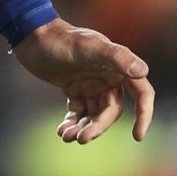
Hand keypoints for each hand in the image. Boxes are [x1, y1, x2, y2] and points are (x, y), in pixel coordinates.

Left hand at [13, 18, 153, 143]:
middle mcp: (108, 77)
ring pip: (94, 115)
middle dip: (98, 127)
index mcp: (118, 67)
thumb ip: (117, 57)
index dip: (144, 114)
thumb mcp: (89, 47)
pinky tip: (62, 131)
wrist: (32, 37)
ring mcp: (91, 84)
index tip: (137, 136)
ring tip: (67, 136)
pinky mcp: (74, 89)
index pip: (142, 93)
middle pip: (111, 111)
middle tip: (81, 138)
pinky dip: (72, 123)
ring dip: (83, 128)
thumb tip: (142, 71)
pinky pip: (78, 112)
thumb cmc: (62, 40)